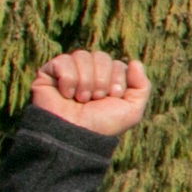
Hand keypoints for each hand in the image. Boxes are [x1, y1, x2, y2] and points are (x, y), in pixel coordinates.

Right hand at [29, 48, 150, 136]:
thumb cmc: (102, 125)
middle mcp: (88, 73)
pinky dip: (68, 80)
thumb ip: (142, 86)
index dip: (117, 80)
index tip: (112, 97)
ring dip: (85, 81)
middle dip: (101, 80)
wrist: (74, 135)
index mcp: (107, 79)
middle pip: (101, 56)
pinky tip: (66, 94)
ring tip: (81, 99)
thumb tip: (135, 62)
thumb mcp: (131, 110)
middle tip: (95, 98)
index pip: (117, 63)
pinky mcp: (49, 73)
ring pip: (81, 56)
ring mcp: (68, 71)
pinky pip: (62, 61)